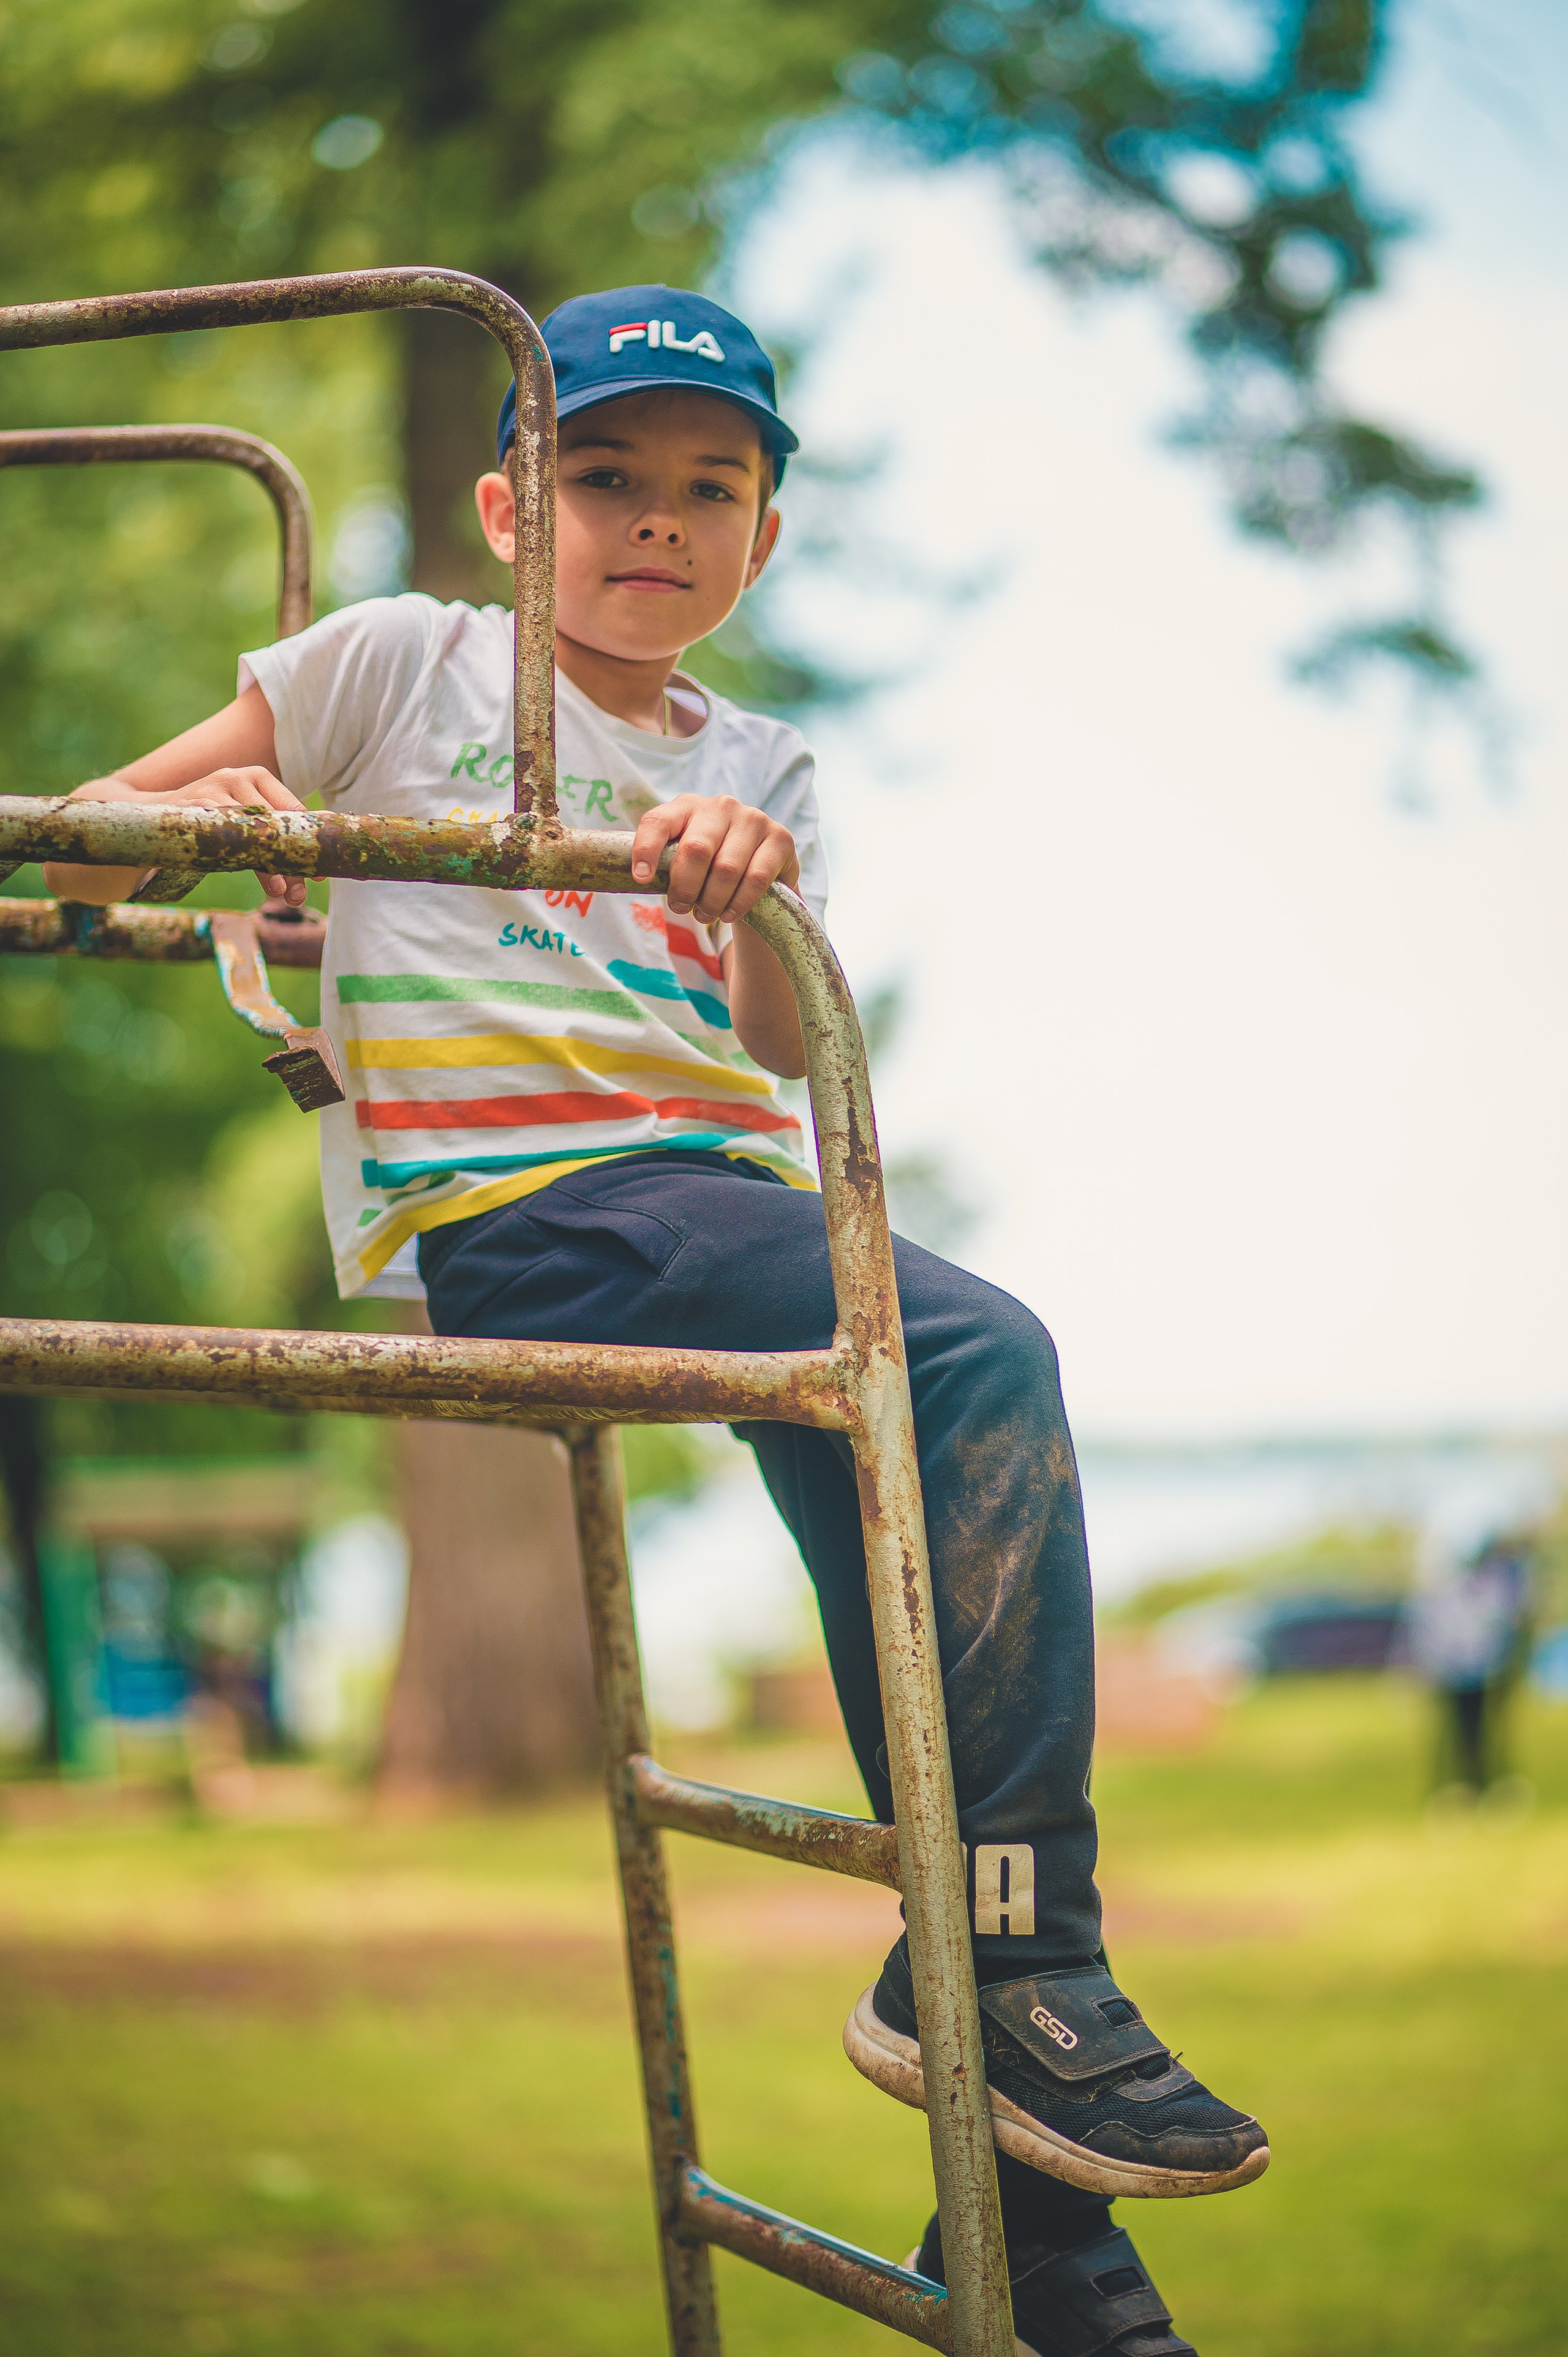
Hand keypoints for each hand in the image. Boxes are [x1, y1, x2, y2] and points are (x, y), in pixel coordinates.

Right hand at [57, 767, 309, 904]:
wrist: (145, 817)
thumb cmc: (202, 827)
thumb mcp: (236, 830)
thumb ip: (266, 842)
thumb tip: (304, 883)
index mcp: (257, 777)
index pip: (293, 811)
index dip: (308, 846)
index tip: (321, 877)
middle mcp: (239, 776)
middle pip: (278, 824)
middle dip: (291, 863)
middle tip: (302, 894)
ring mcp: (215, 786)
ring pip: (255, 832)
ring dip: (269, 867)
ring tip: (280, 894)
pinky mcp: (195, 802)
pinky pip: (226, 834)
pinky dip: (243, 860)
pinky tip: (255, 877)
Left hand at [630, 794, 798, 925]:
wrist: (760, 869)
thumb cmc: (710, 867)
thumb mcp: (683, 859)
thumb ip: (665, 863)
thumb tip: (642, 879)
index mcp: (687, 807)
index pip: (658, 821)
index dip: (646, 849)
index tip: (642, 878)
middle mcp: (720, 806)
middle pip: (695, 850)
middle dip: (685, 888)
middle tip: (682, 908)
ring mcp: (753, 818)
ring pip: (726, 869)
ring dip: (712, 902)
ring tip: (705, 915)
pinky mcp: (780, 837)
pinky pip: (756, 878)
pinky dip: (739, 903)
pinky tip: (729, 914)